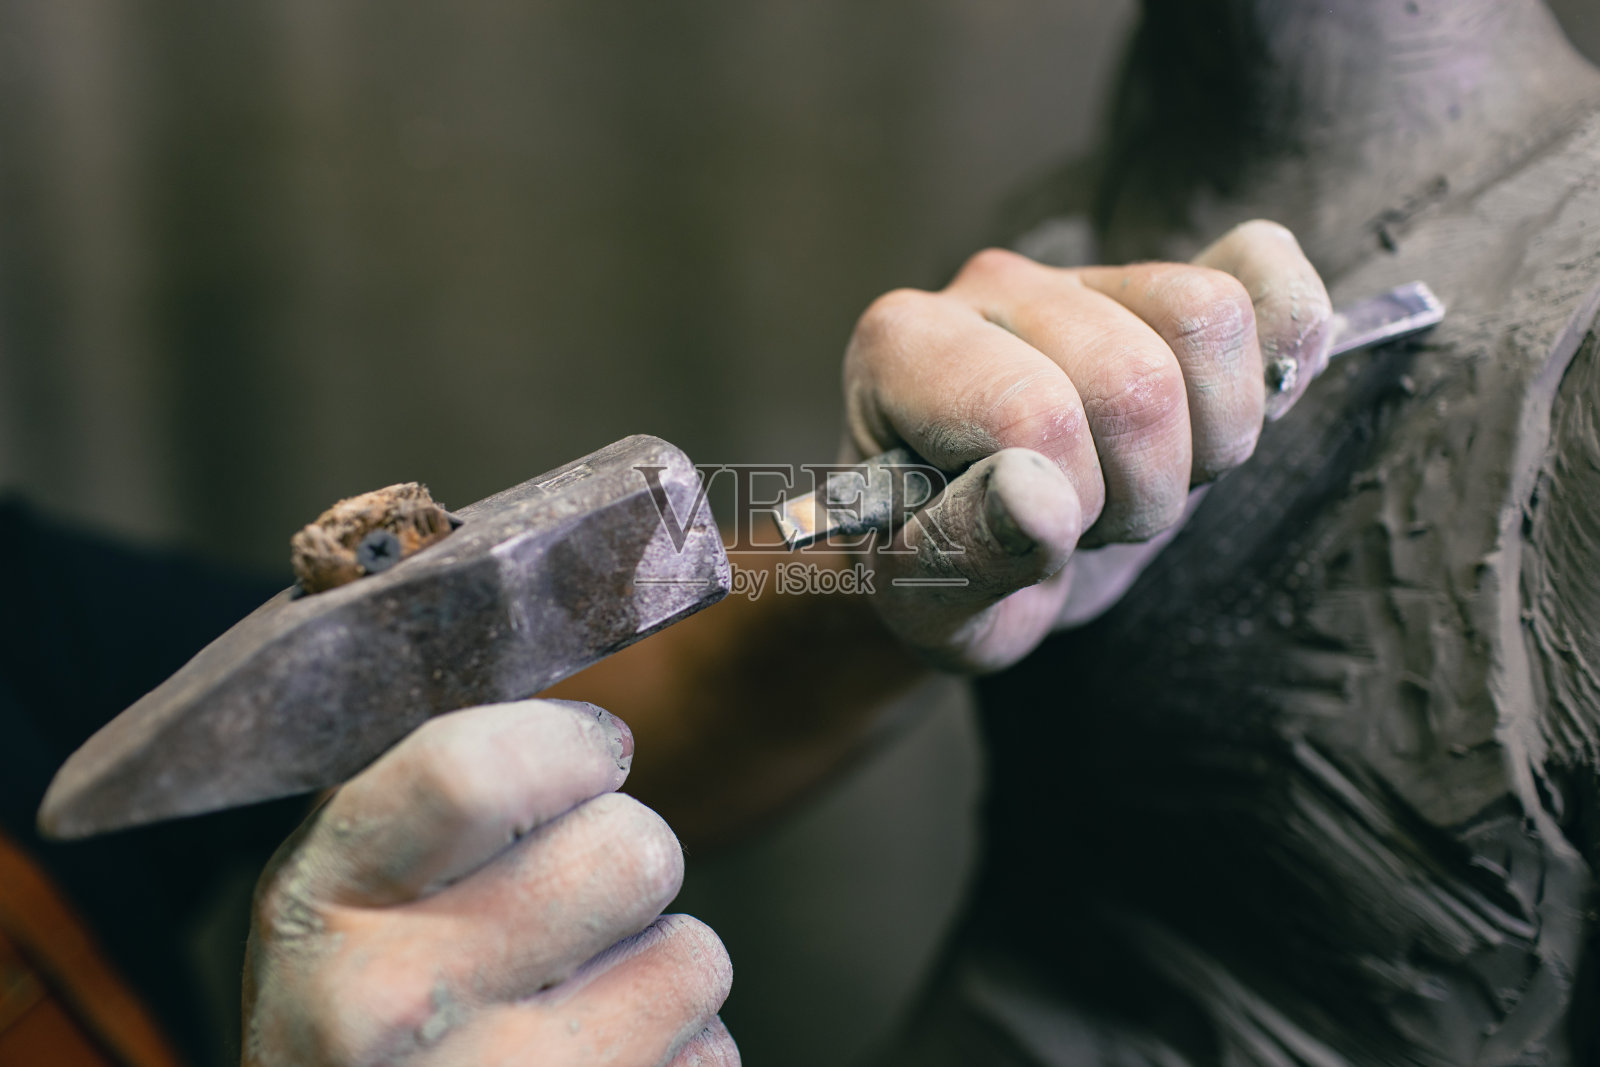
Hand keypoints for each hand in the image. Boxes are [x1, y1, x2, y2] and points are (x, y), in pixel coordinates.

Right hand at [242, 699, 736, 1066]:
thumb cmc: (361, 1017)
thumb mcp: (346, 891)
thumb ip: (428, 785)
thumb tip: (555, 626)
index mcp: (325, 901)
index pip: (473, 771)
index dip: (567, 746)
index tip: (586, 757)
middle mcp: (397, 1005)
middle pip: (631, 849)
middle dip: (622, 862)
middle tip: (568, 905)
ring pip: (693, 956)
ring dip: (657, 967)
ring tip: (577, 1004)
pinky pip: (712, 1055)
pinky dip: (674, 1056)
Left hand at [843, 219, 1330, 670]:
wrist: (977, 557)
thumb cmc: (943, 576)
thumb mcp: (929, 603)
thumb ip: (963, 555)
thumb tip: (1037, 500)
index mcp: (901, 346)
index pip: (1034, 410)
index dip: (1064, 503)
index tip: (1030, 540)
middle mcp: (988, 286)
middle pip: (1132, 376)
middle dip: (1134, 491)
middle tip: (1087, 524)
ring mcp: (1082, 275)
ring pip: (1206, 318)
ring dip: (1203, 442)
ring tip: (1136, 484)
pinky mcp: (1162, 283)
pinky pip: (1261, 268)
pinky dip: (1284, 347)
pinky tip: (1231, 419)